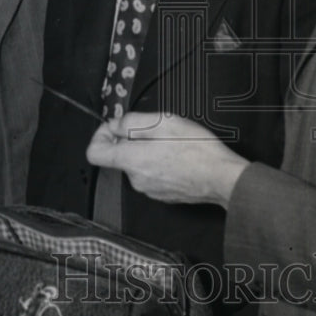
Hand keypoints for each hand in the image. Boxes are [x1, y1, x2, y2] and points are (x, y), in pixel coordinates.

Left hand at [86, 112, 248, 208]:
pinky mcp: (162, 195)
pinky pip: (152, 175)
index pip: (94, 153)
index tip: (115, 128)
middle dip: (132, 140)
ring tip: (172, 143)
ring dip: (148, 152)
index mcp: (131, 159)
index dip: (100, 135)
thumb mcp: (163, 121)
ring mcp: (149, 190)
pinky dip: (159, 164)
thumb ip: (132, 122)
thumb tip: (115, 125)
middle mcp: (135, 179)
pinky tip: (178, 157)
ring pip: (138, 165)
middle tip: (156, 130)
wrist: (222, 177)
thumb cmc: (197, 149)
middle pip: (119, 156)